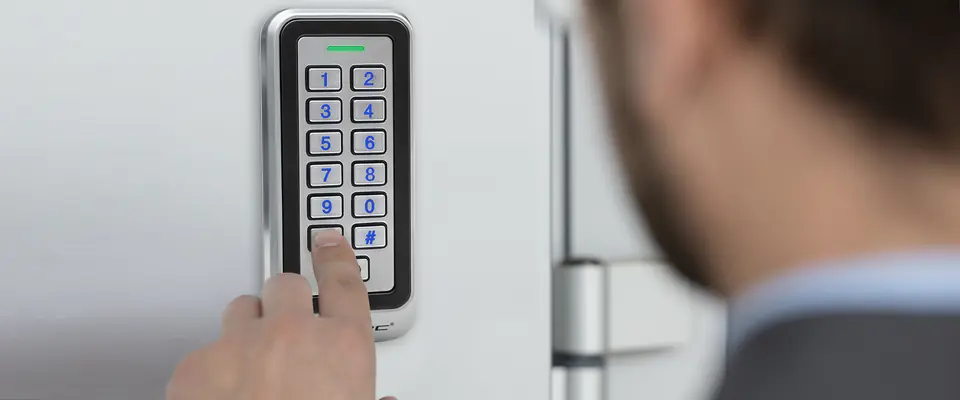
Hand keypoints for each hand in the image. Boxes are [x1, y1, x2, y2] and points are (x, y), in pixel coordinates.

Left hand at [166, 230, 393, 399]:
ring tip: (253, 366)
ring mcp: (240, 344)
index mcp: (342, 347)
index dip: (336, 253)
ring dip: (248, 329)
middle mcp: (292, 333)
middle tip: (286, 334)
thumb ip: (369, 399)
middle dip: (286, 304)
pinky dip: (212, 370)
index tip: (328, 240)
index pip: (344, 279)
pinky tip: (222, 397)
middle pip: (287, 284)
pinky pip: (205, 350)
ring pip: (241, 309)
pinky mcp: (196, 365)